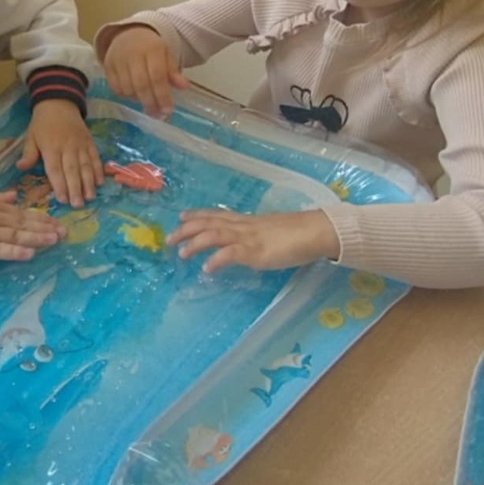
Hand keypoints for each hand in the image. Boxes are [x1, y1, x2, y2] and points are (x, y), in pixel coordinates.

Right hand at [0, 188, 61, 259]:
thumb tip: (14, 195)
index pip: (22, 213)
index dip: (41, 218)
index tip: (57, 222)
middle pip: (24, 224)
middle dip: (45, 228)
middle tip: (65, 233)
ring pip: (15, 235)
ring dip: (36, 238)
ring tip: (54, 241)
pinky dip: (14, 252)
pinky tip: (29, 254)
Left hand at [17, 100, 102, 207]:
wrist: (59, 103)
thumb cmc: (42, 124)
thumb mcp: (30, 136)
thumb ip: (28, 154)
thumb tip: (21, 168)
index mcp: (51, 147)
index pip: (55, 169)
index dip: (59, 185)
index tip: (62, 200)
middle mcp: (67, 147)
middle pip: (72, 170)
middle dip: (76, 189)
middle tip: (78, 205)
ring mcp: (81, 145)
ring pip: (86, 166)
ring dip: (89, 183)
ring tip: (90, 197)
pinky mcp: (90, 142)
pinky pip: (95, 157)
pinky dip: (98, 170)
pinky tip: (100, 182)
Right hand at [102, 25, 187, 118]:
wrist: (128, 35)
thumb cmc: (150, 49)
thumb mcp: (166, 55)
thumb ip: (173, 72)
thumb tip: (184, 87)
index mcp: (152, 48)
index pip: (157, 75)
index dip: (162, 95)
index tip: (168, 110)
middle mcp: (133, 53)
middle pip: (141, 84)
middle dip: (150, 102)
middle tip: (157, 114)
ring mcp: (117, 60)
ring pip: (127, 88)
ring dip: (138, 100)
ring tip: (148, 104)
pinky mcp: (107, 67)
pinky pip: (116, 89)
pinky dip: (126, 96)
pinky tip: (135, 96)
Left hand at [168, 209, 340, 272]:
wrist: (314, 231)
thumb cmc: (296, 234)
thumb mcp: (269, 232)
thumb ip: (255, 236)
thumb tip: (247, 244)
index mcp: (246, 221)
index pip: (216, 215)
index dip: (197, 215)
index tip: (181, 217)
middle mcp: (242, 226)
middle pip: (208, 223)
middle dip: (186, 230)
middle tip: (168, 240)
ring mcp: (248, 238)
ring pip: (214, 235)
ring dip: (195, 244)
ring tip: (181, 254)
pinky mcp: (256, 251)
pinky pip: (231, 254)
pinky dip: (216, 260)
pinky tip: (207, 269)